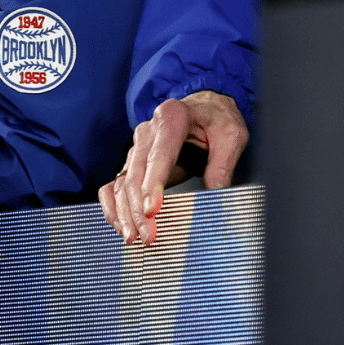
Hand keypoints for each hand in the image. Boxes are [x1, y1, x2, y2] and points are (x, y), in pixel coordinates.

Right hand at [98, 91, 247, 245]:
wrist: (204, 108)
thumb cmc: (217, 120)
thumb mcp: (231, 135)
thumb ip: (223, 162)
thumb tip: (215, 191)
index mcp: (172, 117)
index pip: (159, 153)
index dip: (153, 183)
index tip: (152, 209)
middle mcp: (148, 131)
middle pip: (136, 172)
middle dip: (138, 207)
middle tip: (147, 235)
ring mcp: (137, 147)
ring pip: (122, 181)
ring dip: (124, 211)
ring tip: (133, 236)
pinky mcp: (134, 162)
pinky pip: (114, 184)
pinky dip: (113, 205)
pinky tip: (119, 224)